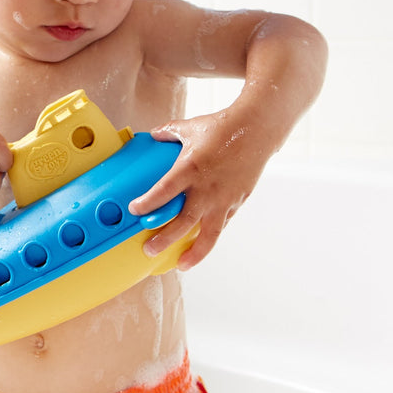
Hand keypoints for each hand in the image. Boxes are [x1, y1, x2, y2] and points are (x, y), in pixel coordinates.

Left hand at [127, 111, 271, 270]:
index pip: (163, 192)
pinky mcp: (236, 202)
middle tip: (149, 249)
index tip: (135, 212)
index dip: (147, 204)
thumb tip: (153, 135)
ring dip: (195, 252)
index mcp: (190, 168)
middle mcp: (206, 188)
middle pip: (183, 221)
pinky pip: (221, 224)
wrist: (257, 130)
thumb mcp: (190, 127)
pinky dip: (210, 235)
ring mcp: (223, 198)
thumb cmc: (222, 127)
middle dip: (164, 239)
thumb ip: (168, 133)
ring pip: (209, 233)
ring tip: (182, 265)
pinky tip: (200, 244)